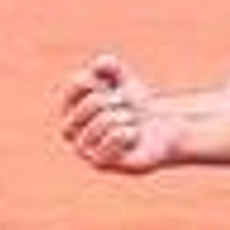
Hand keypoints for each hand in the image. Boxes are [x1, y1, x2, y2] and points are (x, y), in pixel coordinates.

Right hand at [59, 53, 176, 173]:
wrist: (159, 129)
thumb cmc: (134, 102)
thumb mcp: (123, 78)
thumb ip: (109, 65)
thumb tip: (100, 64)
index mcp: (71, 107)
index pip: (78, 83)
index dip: (101, 78)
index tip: (111, 83)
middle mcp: (72, 132)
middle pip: (88, 106)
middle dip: (110, 100)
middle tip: (123, 100)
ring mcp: (85, 150)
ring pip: (99, 125)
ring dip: (120, 116)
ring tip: (130, 118)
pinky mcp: (102, 164)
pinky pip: (107, 146)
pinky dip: (124, 134)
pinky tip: (132, 133)